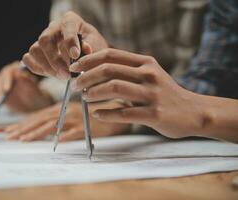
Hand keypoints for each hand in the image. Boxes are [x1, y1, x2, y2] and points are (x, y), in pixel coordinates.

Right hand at [0, 61, 52, 112]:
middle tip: (0, 100)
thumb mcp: (35, 91)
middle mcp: (6, 73)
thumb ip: (28, 84)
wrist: (33, 103)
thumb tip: (20, 75)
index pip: (9, 72)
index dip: (6, 80)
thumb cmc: (35, 96)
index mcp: (17, 70)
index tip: (7, 90)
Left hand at [5, 101, 129, 141]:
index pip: (39, 115)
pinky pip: (74, 132)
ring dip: (38, 132)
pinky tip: (54, 142)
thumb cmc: (92, 113)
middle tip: (9, 136)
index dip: (24, 122)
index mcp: (62, 108)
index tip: (10, 130)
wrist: (115, 110)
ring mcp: (76, 118)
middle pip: (42, 120)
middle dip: (24, 128)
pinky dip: (64, 136)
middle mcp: (66, 111)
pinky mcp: (87, 126)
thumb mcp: (73, 114)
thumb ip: (59, 118)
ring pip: (54, 125)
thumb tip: (43, 129)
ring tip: (24, 139)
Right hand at [22, 11, 107, 78]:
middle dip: (55, 60)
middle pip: (45, 40)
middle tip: (67, 75)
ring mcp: (43, 39)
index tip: (75, 56)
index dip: (70, 42)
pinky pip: (28, 59)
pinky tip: (52, 74)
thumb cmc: (93, 50)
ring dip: (47, 67)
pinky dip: (38, 69)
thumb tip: (84, 49)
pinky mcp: (36, 52)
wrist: (88, 57)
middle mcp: (54, 27)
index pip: (67, 27)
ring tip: (62, 76)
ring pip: (35, 50)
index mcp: (70, 21)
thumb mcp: (97, 47)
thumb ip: (91, 48)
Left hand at [70, 48, 205, 138]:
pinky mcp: (154, 114)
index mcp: (145, 62)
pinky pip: (124, 113)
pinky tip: (97, 114)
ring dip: (94, 93)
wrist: (193, 112)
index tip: (74, 68)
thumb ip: (127, 71)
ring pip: (115, 88)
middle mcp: (149, 75)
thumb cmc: (164, 93)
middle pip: (109, 70)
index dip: (89, 60)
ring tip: (85, 98)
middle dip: (86, 77)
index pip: (111, 55)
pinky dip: (107, 113)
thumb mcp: (149, 74)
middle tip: (75, 85)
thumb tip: (94, 71)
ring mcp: (152, 94)